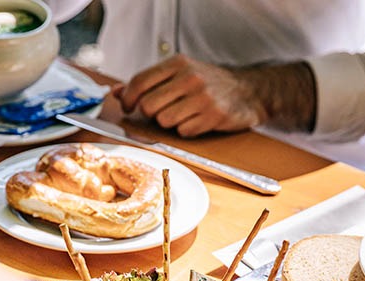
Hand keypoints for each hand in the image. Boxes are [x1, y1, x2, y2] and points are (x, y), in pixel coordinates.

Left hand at [113, 55, 268, 136]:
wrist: (248, 91)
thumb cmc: (208, 84)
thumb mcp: (179, 74)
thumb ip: (147, 83)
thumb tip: (115, 92)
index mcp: (178, 63)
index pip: (140, 81)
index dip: (127, 98)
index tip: (126, 106)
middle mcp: (189, 77)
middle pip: (148, 105)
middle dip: (151, 113)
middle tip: (162, 111)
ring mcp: (202, 97)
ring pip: (164, 121)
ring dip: (169, 123)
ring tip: (184, 115)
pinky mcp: (213, 116)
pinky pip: (183, 132)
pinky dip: (187, 130)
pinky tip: (198, 121)